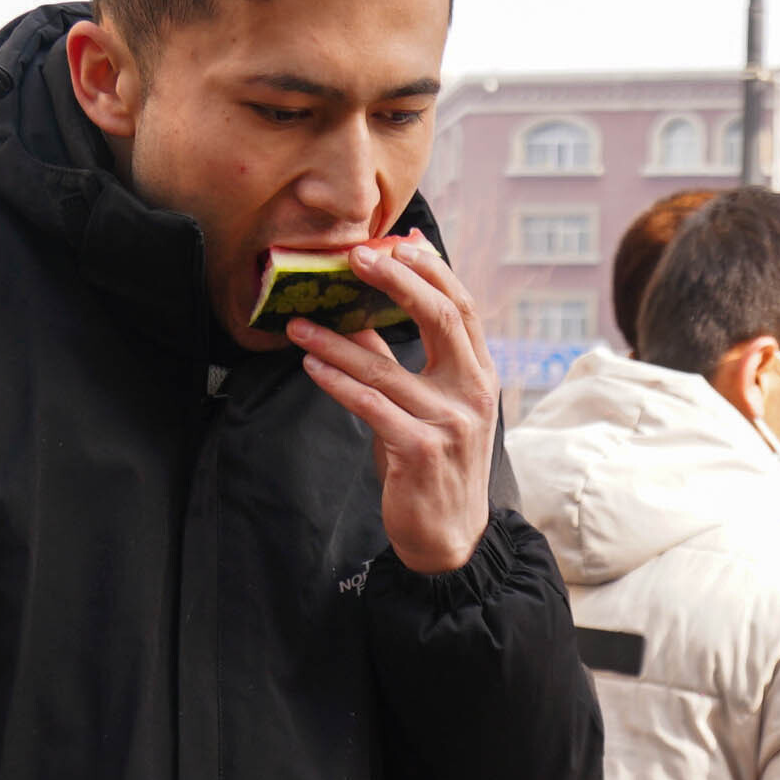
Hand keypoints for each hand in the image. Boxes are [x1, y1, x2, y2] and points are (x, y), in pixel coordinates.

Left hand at [294, 230, 497, 577]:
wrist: (450, 537)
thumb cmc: (433, 467)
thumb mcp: (425, 407)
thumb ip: (399, 363)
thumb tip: (361, 315)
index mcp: (481, 376)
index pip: (464, 307)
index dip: (431, 269)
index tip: (396, 242)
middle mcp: (474, 394)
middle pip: (442, 317)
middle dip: (395, 279)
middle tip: (353, 255)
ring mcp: (450, 423)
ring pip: (386, 367)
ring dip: (335, 341)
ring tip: (298, 324)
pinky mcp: (421, 451)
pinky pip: (370, 406)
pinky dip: (337, 383)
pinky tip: (312, 367)